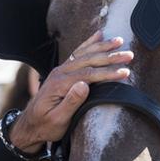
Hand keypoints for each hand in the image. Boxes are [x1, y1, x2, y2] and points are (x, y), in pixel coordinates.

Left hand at [9, 31, 131, 151]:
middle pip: (88, 60)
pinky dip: (89, 43)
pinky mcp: (63, 71)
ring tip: (119, 41)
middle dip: (110, 56)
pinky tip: (99, 35)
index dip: (107, 73)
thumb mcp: (58, 120)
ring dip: (102, 46)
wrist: (30, 125)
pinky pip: (78, 53)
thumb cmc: (45, 125)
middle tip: (129, 54)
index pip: (88, 75)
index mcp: (59, 84)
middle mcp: (60, 73)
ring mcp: (61, 70)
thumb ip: (70, 102)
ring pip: (84, 53)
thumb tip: (84, 85)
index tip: (124, 72)